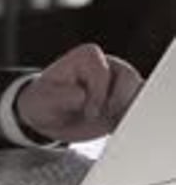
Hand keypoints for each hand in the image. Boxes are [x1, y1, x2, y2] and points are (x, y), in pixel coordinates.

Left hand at [16, 43, 142, 142]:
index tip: (85, 107)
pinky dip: (131, 120)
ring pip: (139, 93)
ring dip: (126, 112)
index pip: (104, 71)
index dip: (97, 93)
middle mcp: (106, 66)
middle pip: (130, 78)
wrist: (48, 117)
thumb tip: (82, 96)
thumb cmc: (44, 101)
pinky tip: (115, 127)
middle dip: (116, 103)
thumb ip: (62, 96)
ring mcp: (118, 83)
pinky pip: (140, 108)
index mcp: (86, 57)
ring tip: (107, 122)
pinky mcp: (124, 101)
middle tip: (99, 116)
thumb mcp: (44, 100)